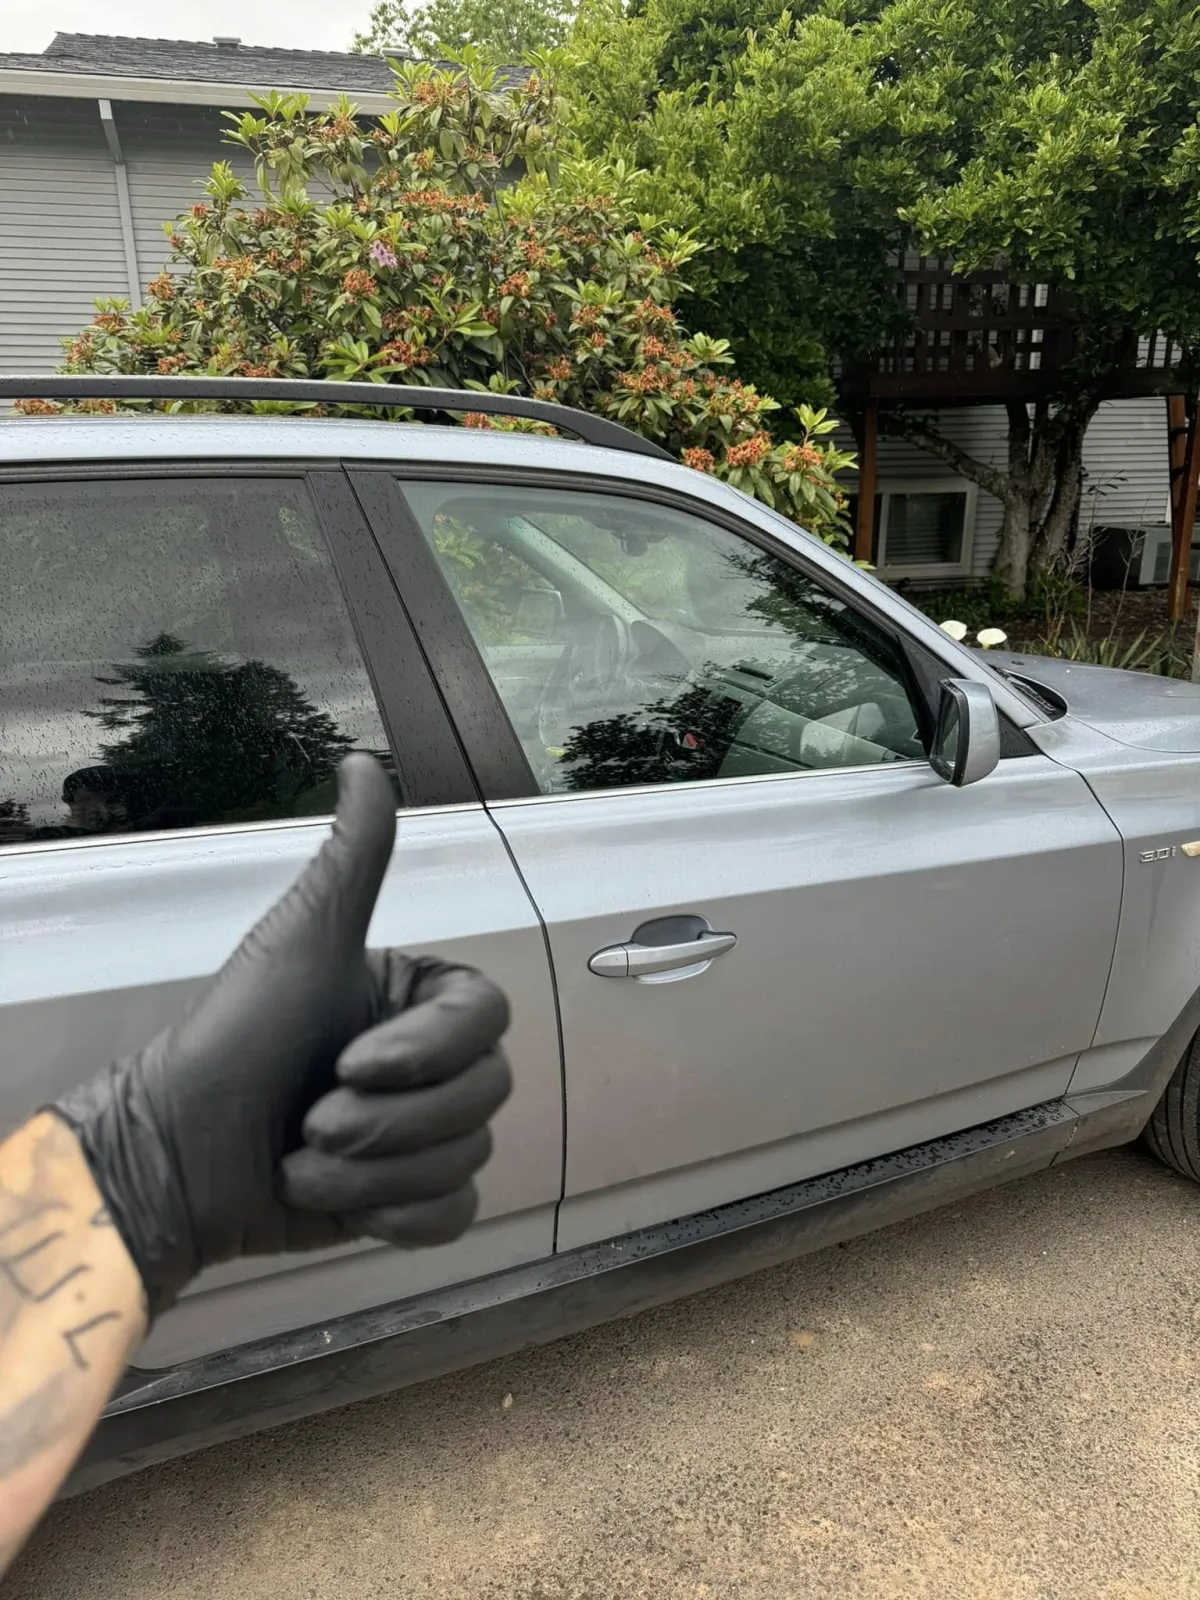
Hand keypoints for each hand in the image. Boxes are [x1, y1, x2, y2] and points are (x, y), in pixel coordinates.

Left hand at [51, 755, 511, 1318]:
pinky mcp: (411, 1200)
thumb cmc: (240, 1036)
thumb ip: (353, 858)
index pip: (486, 1022)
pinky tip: (346, 1204)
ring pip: (465, 1158)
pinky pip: (454, 1215)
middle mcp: (433, 1064)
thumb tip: (362, 760)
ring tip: (303, 1161)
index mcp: (422, 1000)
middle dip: (389, 1121)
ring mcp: (424, 1135)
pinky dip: (397, 1215)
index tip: (351, 1063)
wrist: (179, 1151)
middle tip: (312, 1120)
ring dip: (374, 1172)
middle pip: (483, 1096)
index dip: (427, 1054)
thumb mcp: (303, 939)